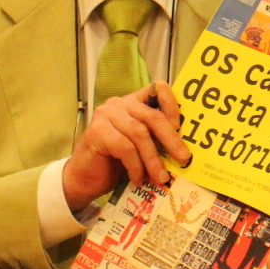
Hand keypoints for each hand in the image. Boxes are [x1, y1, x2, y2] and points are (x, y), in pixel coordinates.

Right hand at [61, 81, 187, 209]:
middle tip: (183, 158)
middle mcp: (119, 104)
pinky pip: (126, 148)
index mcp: (133, 102)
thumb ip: (155, 139)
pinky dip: (136, 166)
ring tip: (161, 178)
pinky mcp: (98, 131)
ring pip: (140, 134)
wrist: (84, 179)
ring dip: (153, 159)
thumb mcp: (140, 147)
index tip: (181, 127)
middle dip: (171, 139)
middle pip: (153, 116)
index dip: (172, 105)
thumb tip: (185, 149)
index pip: (157, 89)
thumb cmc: (115, 163)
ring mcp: (106, 115)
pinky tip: (138, 179)